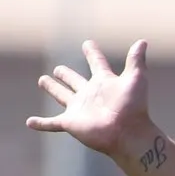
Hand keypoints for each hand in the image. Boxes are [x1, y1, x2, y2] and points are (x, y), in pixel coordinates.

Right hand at [27, 39, 152, 156]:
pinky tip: (30, 123)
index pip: (97, 63)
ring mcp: (79, 109)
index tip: (88, 44)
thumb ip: (136, 60)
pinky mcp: (71, 123)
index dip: (93, 53)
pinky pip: (52, 123)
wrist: (128, 133)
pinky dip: (41, 123)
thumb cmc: (134, 108)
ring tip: (43, 80)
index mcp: (104, 82)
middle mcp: (90, 94)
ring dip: (53, 89)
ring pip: (62, 96)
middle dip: (66, 75)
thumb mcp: (136, 79)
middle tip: (59, 70)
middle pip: (75, 81)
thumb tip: (143, 41)